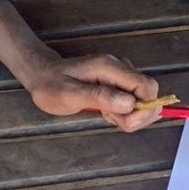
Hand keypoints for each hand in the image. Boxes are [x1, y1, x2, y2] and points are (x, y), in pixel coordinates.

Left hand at [24, 53, 160, 132]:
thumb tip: (130, 103)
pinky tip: (106, 112)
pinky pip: (131, 100)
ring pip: (141, 99)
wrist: (40, 76)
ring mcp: (118, 75)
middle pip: (148, 93)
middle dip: (139, 114)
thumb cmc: (50, 86)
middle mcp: (118, 68)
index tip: (126, 122)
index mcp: (109, 67)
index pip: (146, 86)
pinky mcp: (115, 83)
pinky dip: (124, 112)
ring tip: (105, 115)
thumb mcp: (69, 95)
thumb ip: (99, 97)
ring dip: (130, 115)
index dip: (145, 108)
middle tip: (114, 120)